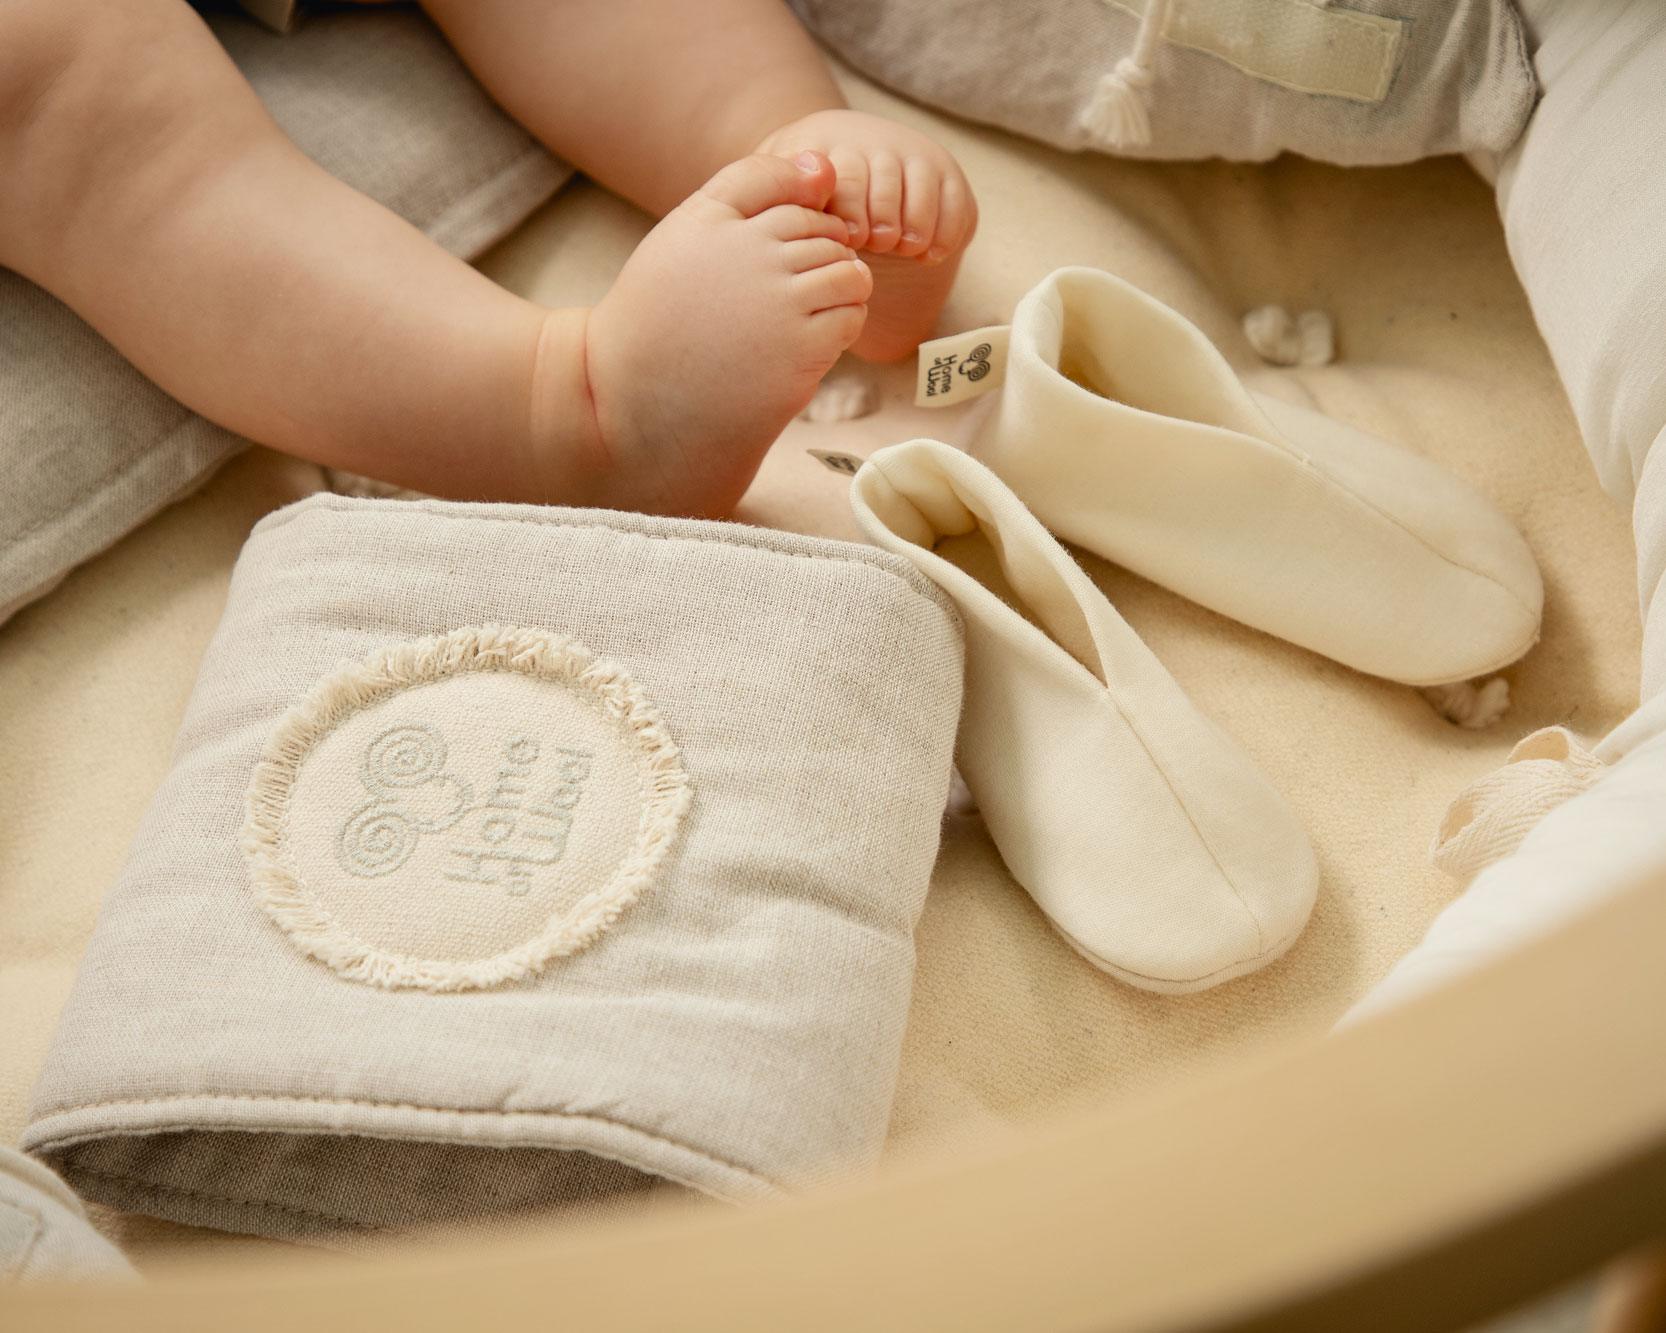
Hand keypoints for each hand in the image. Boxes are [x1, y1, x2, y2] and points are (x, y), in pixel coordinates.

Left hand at [757, 108, 976, 264]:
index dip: (849, 211)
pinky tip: (926, 254)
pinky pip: (956, 204)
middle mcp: (876, 141)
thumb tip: (785, 212)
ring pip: (922, 192)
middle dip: (882, 222)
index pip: (845, 175)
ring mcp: (915, 155)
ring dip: (913, 228)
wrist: (847, 177)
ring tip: (902, 249)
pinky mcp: (947, 175)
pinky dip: (944, 234)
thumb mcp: (776, 193)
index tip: (848, 237)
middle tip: (876, 245)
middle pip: (885, 184)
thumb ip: (770, 199)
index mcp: (830, 143)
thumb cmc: (803, 201)